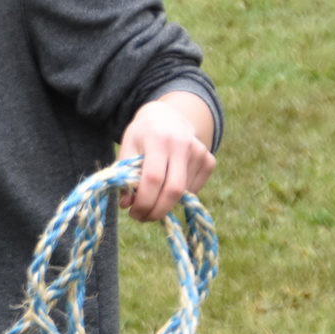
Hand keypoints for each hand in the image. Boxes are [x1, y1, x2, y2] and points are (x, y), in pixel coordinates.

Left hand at [118, 93, 215, 222]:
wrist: (167, 116)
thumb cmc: (143, 134)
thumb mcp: (128, 147)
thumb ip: (124, 175)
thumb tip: (126, 204)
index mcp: (158, 139)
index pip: (153, 178)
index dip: (144, 200)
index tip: (133, 212)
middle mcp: (182, 145)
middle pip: (174, 189)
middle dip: (158, 210)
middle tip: (143, 217)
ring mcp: (199, 152)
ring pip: (184, 192)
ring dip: (166, 204)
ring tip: (151, 201)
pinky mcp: (210, 160)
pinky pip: (195, 189)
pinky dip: (180, 197)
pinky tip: (167, 188)